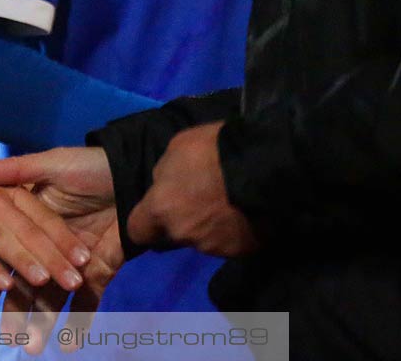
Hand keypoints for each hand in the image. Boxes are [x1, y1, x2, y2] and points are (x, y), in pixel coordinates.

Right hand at [0, 138, 90, 296]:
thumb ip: (11, 177)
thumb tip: (39, 193)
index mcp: (5, 188)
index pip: (39, 214)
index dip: (61, 236)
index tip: (84, 257)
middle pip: (27, 230)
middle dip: (51, 257)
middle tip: (74, 280)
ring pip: (2, 239)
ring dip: (24, 261)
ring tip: (43, 284)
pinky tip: (2, 284)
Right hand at [0, 148, 121, 354]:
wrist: (136, 173)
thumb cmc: (92, 166)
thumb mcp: (51, 165)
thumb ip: (16, 170)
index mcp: (29, 222)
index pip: (5, 256)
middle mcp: (48, 247)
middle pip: (27, 285)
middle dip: (18, 313)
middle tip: (10, 339)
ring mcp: (73, 262)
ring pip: (53, 298)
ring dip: (44, 324)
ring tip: (33, 348)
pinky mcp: (99, 271)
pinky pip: (88, 302)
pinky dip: (79, 323)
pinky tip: (69, 344)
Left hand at [128, 122, 258, 256]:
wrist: (263, 164)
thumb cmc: (213, 150)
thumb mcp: (175, 151)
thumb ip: (165, 175)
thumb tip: (166, 187)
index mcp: (161, 208)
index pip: (137, 231)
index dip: (146, 222)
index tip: (157, 213)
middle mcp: (183, 233)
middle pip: (174, 234)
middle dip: (182, 221)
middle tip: (199, 201)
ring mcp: (214, 246)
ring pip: (203, 239)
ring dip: (209, 226)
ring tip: (227, 204)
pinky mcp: (241, 251)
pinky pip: (230, 242)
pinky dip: (233, 231)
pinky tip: (244, 213)